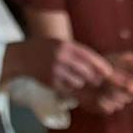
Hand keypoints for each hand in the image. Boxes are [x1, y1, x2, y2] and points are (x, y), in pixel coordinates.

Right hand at [5, 38, 129, 99]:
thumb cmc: (47, 49)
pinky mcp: (51, 82)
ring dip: (80, 82)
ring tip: (71, 76)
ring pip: (79, 82)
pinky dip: (70, 87)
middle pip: (87, 72)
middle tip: (95, 80)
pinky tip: (63, 80)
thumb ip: (78, 53)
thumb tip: (101, 68)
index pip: (89, 56)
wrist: (23, 56)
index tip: (109, 73)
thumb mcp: (62, 44)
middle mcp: (61, 57)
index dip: (101, 66)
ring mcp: (56, 71)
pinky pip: (69, 88)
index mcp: (65, 45)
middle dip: (93, 78)